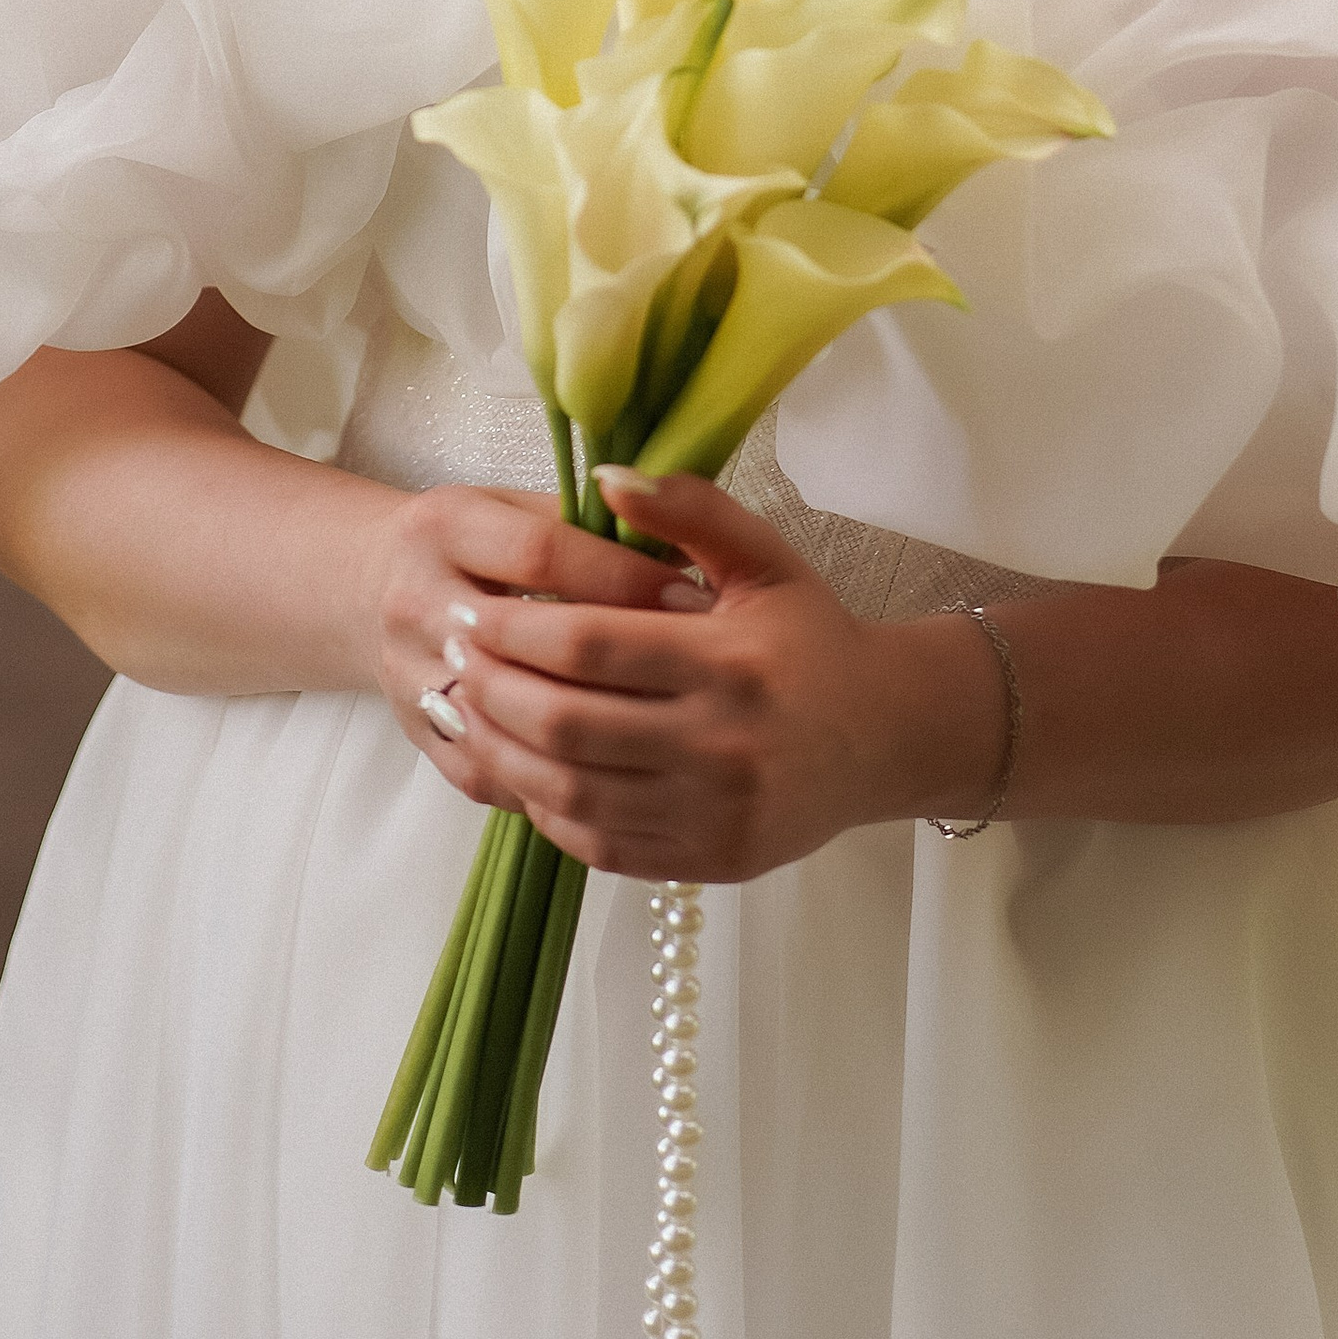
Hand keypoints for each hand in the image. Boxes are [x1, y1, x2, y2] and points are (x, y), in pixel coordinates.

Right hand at [374, 481, 675, 792]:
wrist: (377, 588)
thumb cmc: (476, 542)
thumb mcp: (519, 506)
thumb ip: (588, 524)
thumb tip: (684, 552)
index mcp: (445, 526)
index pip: (542, 554)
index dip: (624, 576)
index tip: (692, 599)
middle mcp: (415, 600)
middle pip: (521, 638)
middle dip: (615, 655)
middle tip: (692, 671)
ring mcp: (409, 674)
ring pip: (505, 716)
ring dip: (587, 726)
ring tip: (662, 727)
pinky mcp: (417, 733)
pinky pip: (490, 772)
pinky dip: (549, 776)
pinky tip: (611, 773)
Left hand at [429, 469, 1005, 884]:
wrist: (883, 737)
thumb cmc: (812, 637)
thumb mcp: (763, 558)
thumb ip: (687, 510)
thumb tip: (604, 476)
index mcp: (730, 662)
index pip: (592, 646)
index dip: (518, 630)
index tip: (475, 609)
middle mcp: (721, 746)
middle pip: (568, 724)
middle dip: (493, 690)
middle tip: (454, 659)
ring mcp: (712, 815)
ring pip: (572, 793)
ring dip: (504, 752)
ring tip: (470, 710)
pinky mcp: (706, 862)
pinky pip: (600, 844)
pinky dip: (547, 809)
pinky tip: (523, 767)